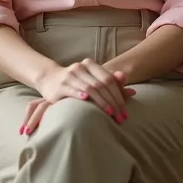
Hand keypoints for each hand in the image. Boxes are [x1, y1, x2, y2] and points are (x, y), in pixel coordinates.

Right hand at [21, 69, 135, 134]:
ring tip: (110, 114)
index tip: (125, 111)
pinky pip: (72, 90)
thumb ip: (112, 84)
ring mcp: (69, 75)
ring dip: (101, 102)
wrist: (50, 78)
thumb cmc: (77, 82)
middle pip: (101, 85)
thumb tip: (133, 92)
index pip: (109, 79)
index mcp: (90, 64)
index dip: (119, 95)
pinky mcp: (60, 86)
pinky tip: (86, 100)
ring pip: (90, 88)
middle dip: (113, 102)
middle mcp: (80, 67)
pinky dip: (80, 94)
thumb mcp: (93, 80)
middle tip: (121, 118)